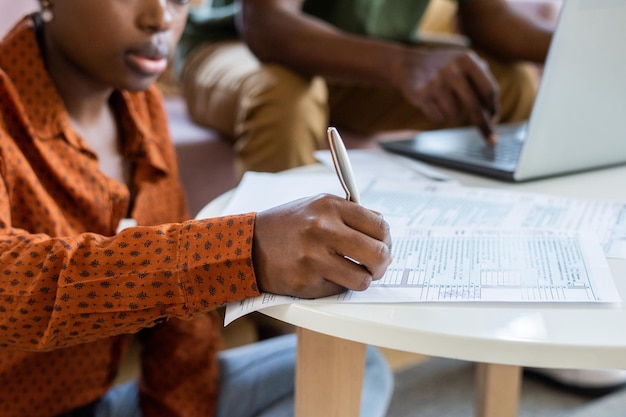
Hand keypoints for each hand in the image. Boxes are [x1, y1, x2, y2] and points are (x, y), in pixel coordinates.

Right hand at [252, 194, 391, 298]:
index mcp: (329, 206)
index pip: (379, 225)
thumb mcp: (317, 206)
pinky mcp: (307, 282)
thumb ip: (349, 216)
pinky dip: (336, 286)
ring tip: (351, 273)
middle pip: (378, 254)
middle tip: (375, 266)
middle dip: (381, 264)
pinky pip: (339, 290)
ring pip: (363, 279)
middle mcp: (323, 229)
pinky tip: (323, 276)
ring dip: (362, 280)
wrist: (248, 246)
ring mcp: (314, 257)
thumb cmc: (286, 226)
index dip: (386, 240)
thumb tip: (382, 236)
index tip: (383, 246)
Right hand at [396, 46, 499, 144]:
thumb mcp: (464, 63)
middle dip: (483, 125)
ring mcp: (435, 82)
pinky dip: (438, 115)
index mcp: (467, 60)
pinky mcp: (421, 95)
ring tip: (445, 102)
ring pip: (455, 115)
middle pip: (473, 106)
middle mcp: (452, 70)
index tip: (494, 120)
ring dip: (453, 115)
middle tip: (490, 140)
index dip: (493, 107)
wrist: (408, 64)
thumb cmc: (443, 68)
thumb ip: (482, 80)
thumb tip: (492, 114)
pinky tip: (433, 103)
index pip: (488, 89)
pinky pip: (438, 118)